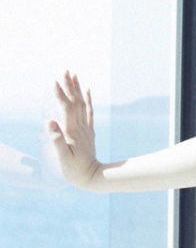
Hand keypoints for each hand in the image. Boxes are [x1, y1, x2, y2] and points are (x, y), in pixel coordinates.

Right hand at [48, 71, 100, 187]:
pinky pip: (89, 112)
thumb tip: (50, 122)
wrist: (93, 177)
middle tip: (65, 70)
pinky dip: (87, 99)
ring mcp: (86, 128)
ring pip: (82, 104)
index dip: (60, 94)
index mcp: (72, 131)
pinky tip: (86, 90)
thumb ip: (56, 140)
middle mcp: (80, 126)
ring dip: (78, 89)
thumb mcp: (63, 157)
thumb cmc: (75, 170)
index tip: (54, 81)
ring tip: (74, 75)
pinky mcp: (89, 131)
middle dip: (69, 86)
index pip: (66, 108)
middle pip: (75, 102)